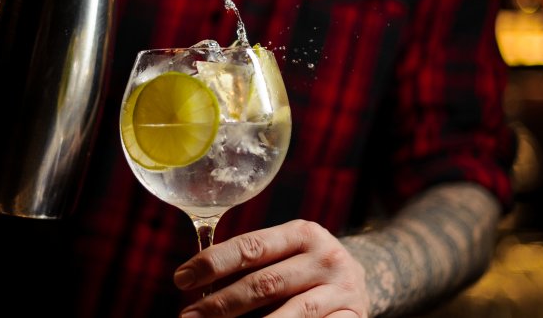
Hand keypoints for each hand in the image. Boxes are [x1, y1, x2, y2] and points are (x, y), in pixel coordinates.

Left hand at [174, 220, 370, 316]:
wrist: (361, 280)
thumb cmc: (305, 266)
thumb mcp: (286, 252)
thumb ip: (250, 259)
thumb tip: (195, 277)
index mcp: (303, 233)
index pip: (251, 246)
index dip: (213, 263)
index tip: (181, 278)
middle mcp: (325, 258)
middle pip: (264, 283)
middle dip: (220, 303)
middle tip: (188, 316)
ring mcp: (341, 291)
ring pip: (289, 315)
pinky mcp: (352, 317)